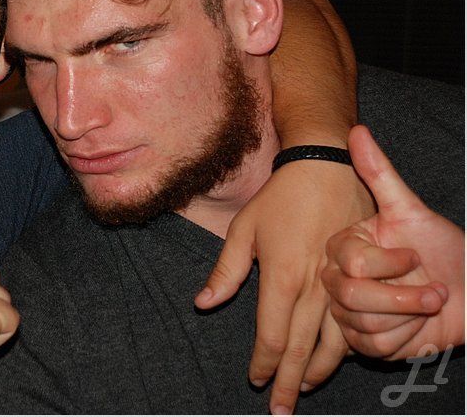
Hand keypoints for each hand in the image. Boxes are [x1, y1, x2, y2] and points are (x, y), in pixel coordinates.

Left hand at [195, 157, 373, 413]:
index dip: (263, 363)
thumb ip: (225, 272)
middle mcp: (313, 288)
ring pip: (331, 343)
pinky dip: (342, 349)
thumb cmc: (279, 198)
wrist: (326, 168)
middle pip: (299, 349)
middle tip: (279, 411)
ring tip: (303, 390)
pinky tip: (333, 360)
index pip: (271, 336)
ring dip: (316, 371)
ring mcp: (338, 285)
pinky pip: (352, 324)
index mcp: (282, 278)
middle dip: (288, 382)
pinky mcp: (357, 278)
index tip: (255, 379)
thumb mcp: (243, 229)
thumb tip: (202, 304)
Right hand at [321, 125, 464, 359]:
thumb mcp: (411, 210)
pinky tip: (417, 325)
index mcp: (343, 247)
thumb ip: (379, 173)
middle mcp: (338, 279)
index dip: (388, 264)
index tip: (415, 255)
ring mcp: (347, 313)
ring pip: (360, 323)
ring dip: (408, 316)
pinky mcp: (363, 342)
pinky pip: (371, 346)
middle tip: (433, 288)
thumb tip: (357, 131)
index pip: (350, 262)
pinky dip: (403, 338)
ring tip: (429, 302)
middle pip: (348, 296)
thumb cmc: (444, 249)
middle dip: (400, 297)